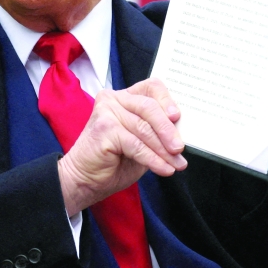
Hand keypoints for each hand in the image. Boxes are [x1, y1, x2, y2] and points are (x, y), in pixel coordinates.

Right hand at [57, 78, 186, 215]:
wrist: (85, 180)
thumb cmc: (114, 160)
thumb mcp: (142, 142)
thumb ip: (157, 131)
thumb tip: (183, 133)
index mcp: (125, 97)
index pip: (151, 87)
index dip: (167, 100)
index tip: (177, 117)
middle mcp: (114, 99)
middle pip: (149, 107)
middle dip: (168, 130)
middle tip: (180, 148)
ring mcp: (107, 111)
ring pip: (144, 128)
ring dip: (163, 150)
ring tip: (176, 164)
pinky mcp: (104, 128)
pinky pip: (136, 144)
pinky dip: (153, 159)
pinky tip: (163, 169)